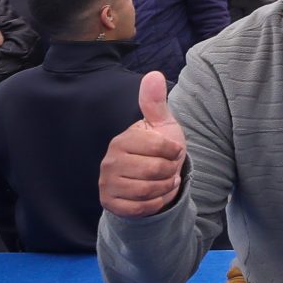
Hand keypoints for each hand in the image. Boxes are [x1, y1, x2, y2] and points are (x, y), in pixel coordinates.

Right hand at [99, 72, 186, 217]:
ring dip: (165, 187)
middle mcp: (109, 161)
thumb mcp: (160, 125)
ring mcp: (107, 184)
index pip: (161, 148)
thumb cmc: (158, 151)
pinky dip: (156, 203)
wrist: (149, 181)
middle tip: (168, 169)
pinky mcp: (111, 204)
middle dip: (170, 172)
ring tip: (164, 180)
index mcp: (122, 140)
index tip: (173, 152)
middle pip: (156, 171)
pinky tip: (156, 195)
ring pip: (149, 191)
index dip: (175, 152)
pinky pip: (142, 208)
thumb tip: (153, 74)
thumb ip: (155, 103)